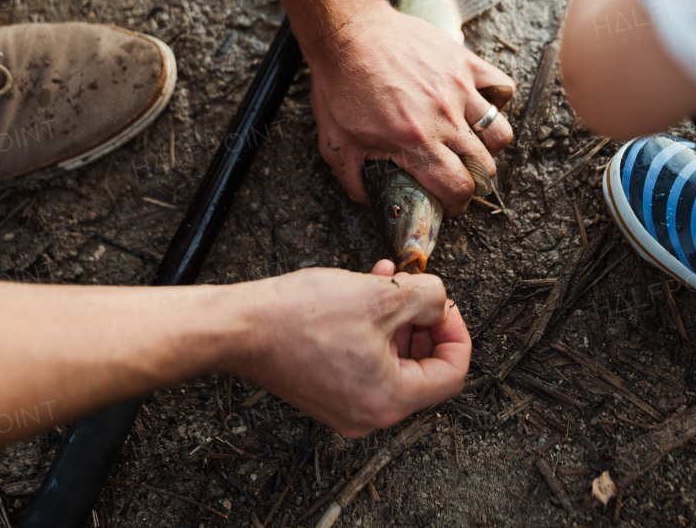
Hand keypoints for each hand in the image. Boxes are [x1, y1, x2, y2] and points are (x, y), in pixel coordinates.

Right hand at [232, 261, 470, 436]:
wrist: (239, 327)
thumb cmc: (299, 317)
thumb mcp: (380, 295)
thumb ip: (428, 298)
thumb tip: (440, 304)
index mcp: (390, 400)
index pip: (452, 373)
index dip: (456, 331)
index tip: (443, 305)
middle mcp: (370, 414)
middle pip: (423, 368)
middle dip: (422, 321)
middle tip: (414, 289)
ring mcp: (346, 407)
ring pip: (393, 361)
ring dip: (395, 319)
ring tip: (385, 280)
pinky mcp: (326, 393)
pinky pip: (365, 363)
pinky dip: (371, 329)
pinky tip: (362, 293)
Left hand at [306, 0, 514, 215]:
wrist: (348, 34)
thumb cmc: (340, 85)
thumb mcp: (335, 142)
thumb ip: (352, 178)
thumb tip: (368, 201)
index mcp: (415, 142)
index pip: (458, 187)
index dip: (458, 202)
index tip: (451, 201)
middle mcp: (444, 117)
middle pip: (484, 166)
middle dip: (474, 179)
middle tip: (460, 174)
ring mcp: (458, 88)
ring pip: (500, 132)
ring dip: (489, 146)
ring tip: (472, 143)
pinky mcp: (464, 62)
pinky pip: (502, 86)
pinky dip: (498, 100)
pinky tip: (478, 104)